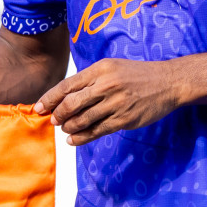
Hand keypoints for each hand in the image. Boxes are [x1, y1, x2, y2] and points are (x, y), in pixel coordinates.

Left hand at [35, 58, 183, 144]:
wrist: (168, 82)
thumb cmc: (136, 74)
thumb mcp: (111, 67)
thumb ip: (90, 80)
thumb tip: (64, 96)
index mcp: (100, 70)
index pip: (67, 86)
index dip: (49, 99)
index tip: (38, 108)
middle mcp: (106, 85)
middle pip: (71, 104)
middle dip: (58, 115)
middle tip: (53, 120)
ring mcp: (116, 103)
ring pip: (83, 119)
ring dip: (69, 127)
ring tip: (65, 129)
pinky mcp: (125, 119)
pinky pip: (97, 131)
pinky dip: (82, 137)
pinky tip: (74, 139)